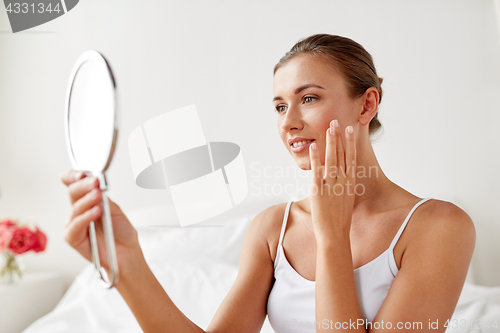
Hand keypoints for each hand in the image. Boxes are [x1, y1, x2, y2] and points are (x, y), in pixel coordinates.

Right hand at [60, 170, 142, 277]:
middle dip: (84, 185)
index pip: (74, 184)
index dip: (74, 176)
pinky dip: (85, 217)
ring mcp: (74, 223)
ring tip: (98, 195)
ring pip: (75, 207)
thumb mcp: (116, 211)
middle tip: (95, 182)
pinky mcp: (73, 238)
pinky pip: (75, 225)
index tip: (83, 173)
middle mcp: (79, 210)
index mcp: (88, 200)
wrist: (126, 253)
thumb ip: (105, 200)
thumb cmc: (121, 232)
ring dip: (87, 200)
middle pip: (73, 192)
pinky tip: (95, 212)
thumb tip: (97, 186)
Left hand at [308, 120, 355, 244]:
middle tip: (336, 121)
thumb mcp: (346, 200)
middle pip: (341, 154)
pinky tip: (314, 146)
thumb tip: (341, 177)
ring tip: (328, 127)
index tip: (349, 130)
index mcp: (350, 183)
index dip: (350, 143)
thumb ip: (343, 186)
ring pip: (331, 159)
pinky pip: (317, 171)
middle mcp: (343, 182)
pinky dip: (315, 158)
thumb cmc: (340, 220)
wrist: (335, 235)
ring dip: (330, 142)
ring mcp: (331, 185)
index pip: (351, 158)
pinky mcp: (318, 190)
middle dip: (338, 137)